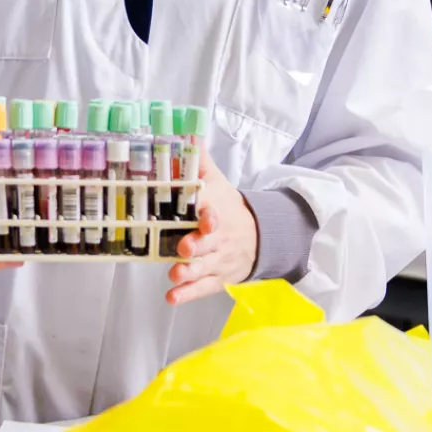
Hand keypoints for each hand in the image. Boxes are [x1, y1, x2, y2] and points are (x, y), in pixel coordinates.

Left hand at [166, 155, 257, 304]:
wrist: (259, 237)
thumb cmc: (228, 208)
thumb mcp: (217, 182)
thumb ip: (199, 161)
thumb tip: (186, 133)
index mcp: (219, 213)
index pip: (216, 213)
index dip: (210, 215)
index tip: (206, 216)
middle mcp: (219, 239)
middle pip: (209, 243)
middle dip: (197, 246)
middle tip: (185, 248)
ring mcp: (219, 260)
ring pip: (205, 268)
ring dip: (190, 272)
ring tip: (175, 274)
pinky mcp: (218, 278)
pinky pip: (203, 288)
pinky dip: (188, 294)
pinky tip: (172, 297)